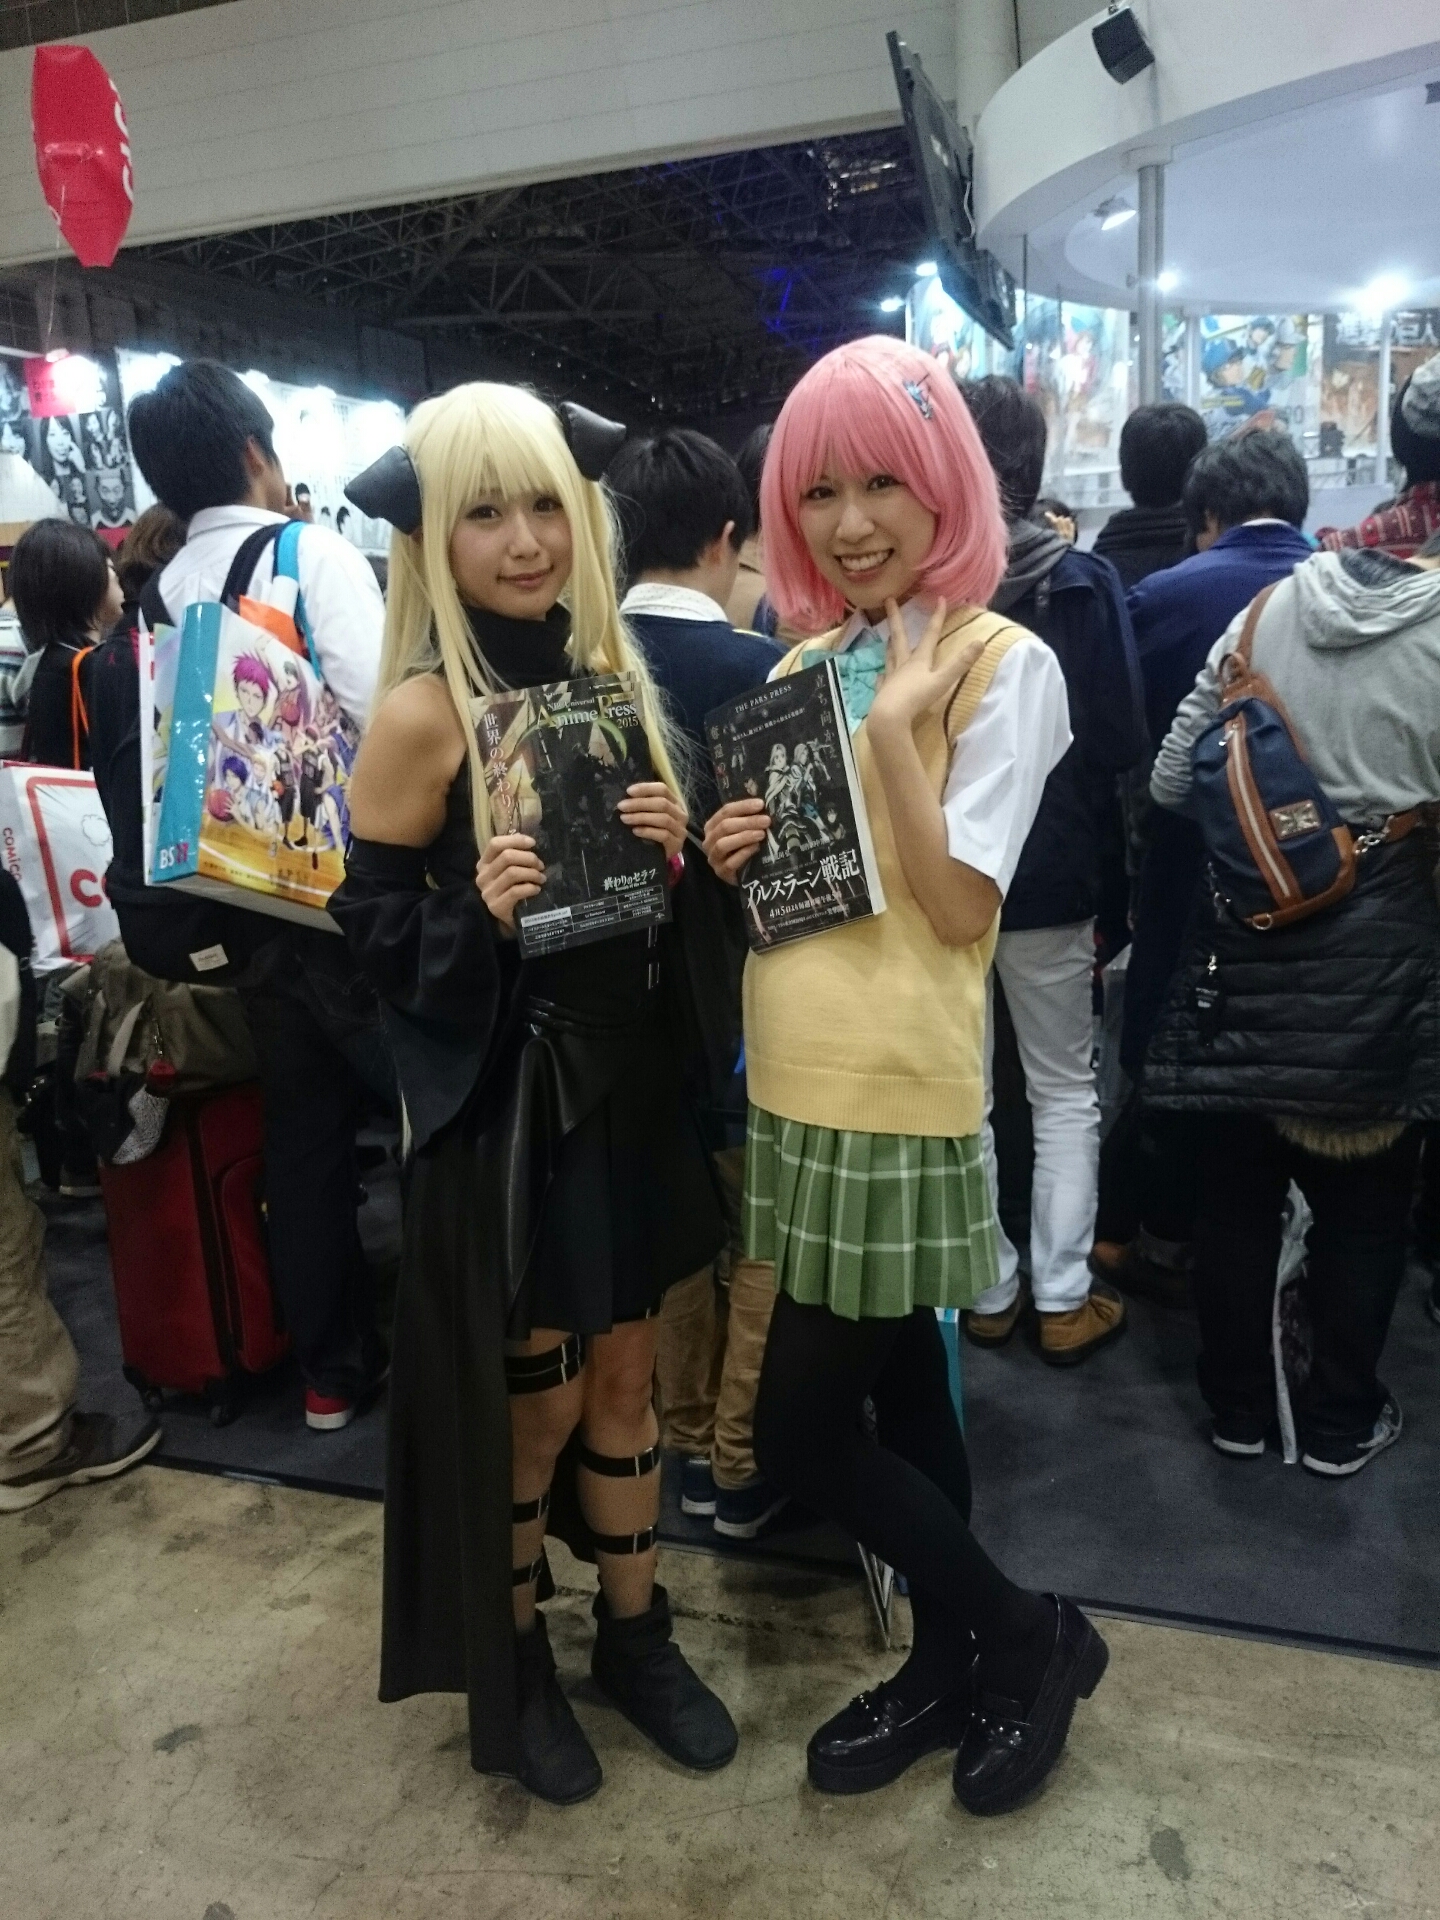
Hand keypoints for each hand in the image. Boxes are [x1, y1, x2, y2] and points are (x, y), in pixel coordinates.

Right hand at [476, 834, 544, 931]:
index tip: (533, 843)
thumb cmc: (512, 890)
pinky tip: (537, 889)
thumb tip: (526, 839)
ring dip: (532, 873)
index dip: (515, 840)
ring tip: (541, 878)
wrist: (510, 918)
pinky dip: (530, 888)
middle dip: (528, 858)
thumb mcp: (510, 870)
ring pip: (512, 873)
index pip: (495, 844)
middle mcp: (482, 876)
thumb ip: (514, 855)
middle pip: (506, 856)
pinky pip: (515, 891)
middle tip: (541, 865)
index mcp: (484, 863)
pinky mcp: (496, 906)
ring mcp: (487, 892)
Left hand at [618, 781, 686, 860]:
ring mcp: (680, 829)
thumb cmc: (654, 830)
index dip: (645, 788)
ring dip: (641, 817)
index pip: (662, 789)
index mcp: (674, 802)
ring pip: (663, 819)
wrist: (663, 854)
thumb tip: (625, 798)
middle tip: (621, 806)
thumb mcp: (650, 814)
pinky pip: (663, 835)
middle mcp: (680, 814)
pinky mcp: (677, 844)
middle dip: (639, 803)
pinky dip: (648, 832)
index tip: (628, 791)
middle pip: (662, 803)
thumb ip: (643, 805)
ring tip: (625, 819)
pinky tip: (635, 831)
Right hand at [702, 797, 768, 883]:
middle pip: (725, 827)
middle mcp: (709, 841)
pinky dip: (743, 853)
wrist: (743, 873)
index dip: (743, 806)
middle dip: (747, 822)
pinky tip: (756, 848)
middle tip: (766, 820)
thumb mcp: (744, 829)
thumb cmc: (743, 847)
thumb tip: (762, 803)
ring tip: (762, 834)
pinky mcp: (721, 872)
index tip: (761, 804)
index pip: (725, 811)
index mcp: (712, 826)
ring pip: (723, 844)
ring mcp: (714, 858)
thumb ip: (748, 817)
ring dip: (744, 837)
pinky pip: (730, 862)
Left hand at [867, 598, 984, 736]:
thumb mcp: (943, 680)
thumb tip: (981, 642)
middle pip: (899, 637)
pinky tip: (880, 674)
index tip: (940, 599)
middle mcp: (903, 664)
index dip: (937, 616)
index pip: (930, 634)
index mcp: (919, 660)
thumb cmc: (917, 698)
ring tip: (887, 636)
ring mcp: (891, 677)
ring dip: (889, 644)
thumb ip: (961, 663)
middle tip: (888, 600)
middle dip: (896, 617)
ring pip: (890, 656)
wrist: (889, 716)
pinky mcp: (883, 692)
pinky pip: (882, 680)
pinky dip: (882, 675)